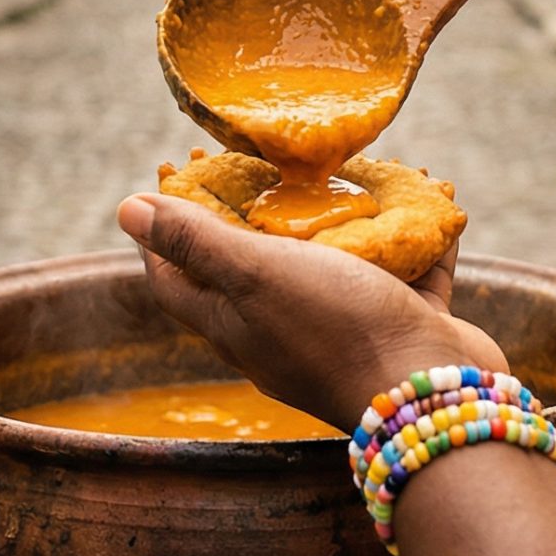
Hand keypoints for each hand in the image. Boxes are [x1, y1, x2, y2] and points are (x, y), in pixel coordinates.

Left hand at [115, 194, 503, 427]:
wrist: (429, 391)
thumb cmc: (335, 328)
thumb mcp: (253, 275)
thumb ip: (195, 242)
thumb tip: (126, 209)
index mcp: (236, 326)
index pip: (178, 280)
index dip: (163, 235)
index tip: (168, 182)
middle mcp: (284, 334)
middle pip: (257, 269)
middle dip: (259, 215)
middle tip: (265, 164)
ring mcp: (345, 333)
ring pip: (340, 267)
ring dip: (347, 222)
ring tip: (352, 174)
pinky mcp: (404, 327)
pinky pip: (407, 274)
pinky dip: (415, 240)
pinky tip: (426, 201)